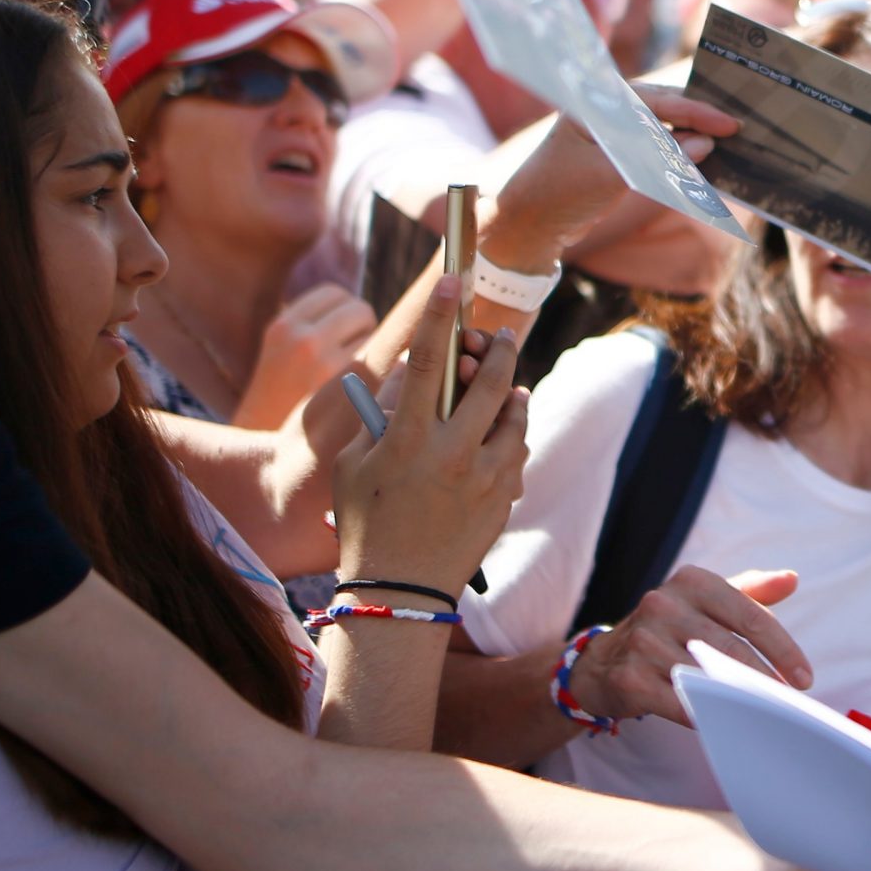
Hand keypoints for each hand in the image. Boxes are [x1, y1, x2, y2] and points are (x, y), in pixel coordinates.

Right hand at [238, 285, 378, 430]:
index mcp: (283, 328)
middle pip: (361, 310)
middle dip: (363, 330)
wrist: (274, 461)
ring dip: (378, 351)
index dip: (344, 313)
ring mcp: (332, 367)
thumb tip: (364, 307)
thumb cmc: (285, 403)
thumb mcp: (282, 353)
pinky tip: (370, 394)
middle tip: (350, 361)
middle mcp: (304, 341)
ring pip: (380, 336)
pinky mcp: (357, 393)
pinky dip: (386, 373)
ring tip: (357, 380)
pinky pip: (388, 364)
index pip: (335, 294)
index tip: (341, 336)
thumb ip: (314, 325)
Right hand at [331, 277, 528, 593]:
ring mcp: (484, 477)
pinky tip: (503, 435)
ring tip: (506, 389)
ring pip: (514, 416)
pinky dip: (511, 438)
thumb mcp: (354, 465)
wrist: (398, 590)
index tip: (453, 280)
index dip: (440, 316)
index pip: (427, 361)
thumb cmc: (364, 522)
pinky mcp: (504, 498)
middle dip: (496, 350)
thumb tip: (412, 375)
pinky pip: (516, 453)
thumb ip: (382, 417)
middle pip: (488, 382)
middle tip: (499, 337)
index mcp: (407, 440)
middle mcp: (452, 454)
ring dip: (511, 395)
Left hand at [481, 89, 737, 273]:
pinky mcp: (616, 154)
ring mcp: (611, 132)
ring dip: (691, 135)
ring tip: (726, 141)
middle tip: (737, 127)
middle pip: (663, 106)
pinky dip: (678, 152)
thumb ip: (658, 158)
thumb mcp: (610, 176)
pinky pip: (655, 146)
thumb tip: (704, 145)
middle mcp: (605, 111)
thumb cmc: (560, 194)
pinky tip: (701, 159)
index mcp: (597, 104)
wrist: (527, 223)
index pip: (656, 101)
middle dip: (699, 116)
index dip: (696, 111)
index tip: (729, 123)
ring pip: (662, 127)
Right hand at [568, 565, 812, 724]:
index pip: (750, 616)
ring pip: (708, 678)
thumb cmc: (668, 628)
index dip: (783, 649)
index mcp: (692, 581)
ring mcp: (644, 642)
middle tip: (790, 704)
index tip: (804, 677)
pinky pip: (682, 704)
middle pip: (733, 650)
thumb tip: (791, 580)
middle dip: (767, 680)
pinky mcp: (631, 678)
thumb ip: (750, 591)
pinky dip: (709, 716)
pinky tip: (728, 723)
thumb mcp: (704, 600)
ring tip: (767, 714)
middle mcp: (664, 605)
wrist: (602, 662)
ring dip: (742, 701)